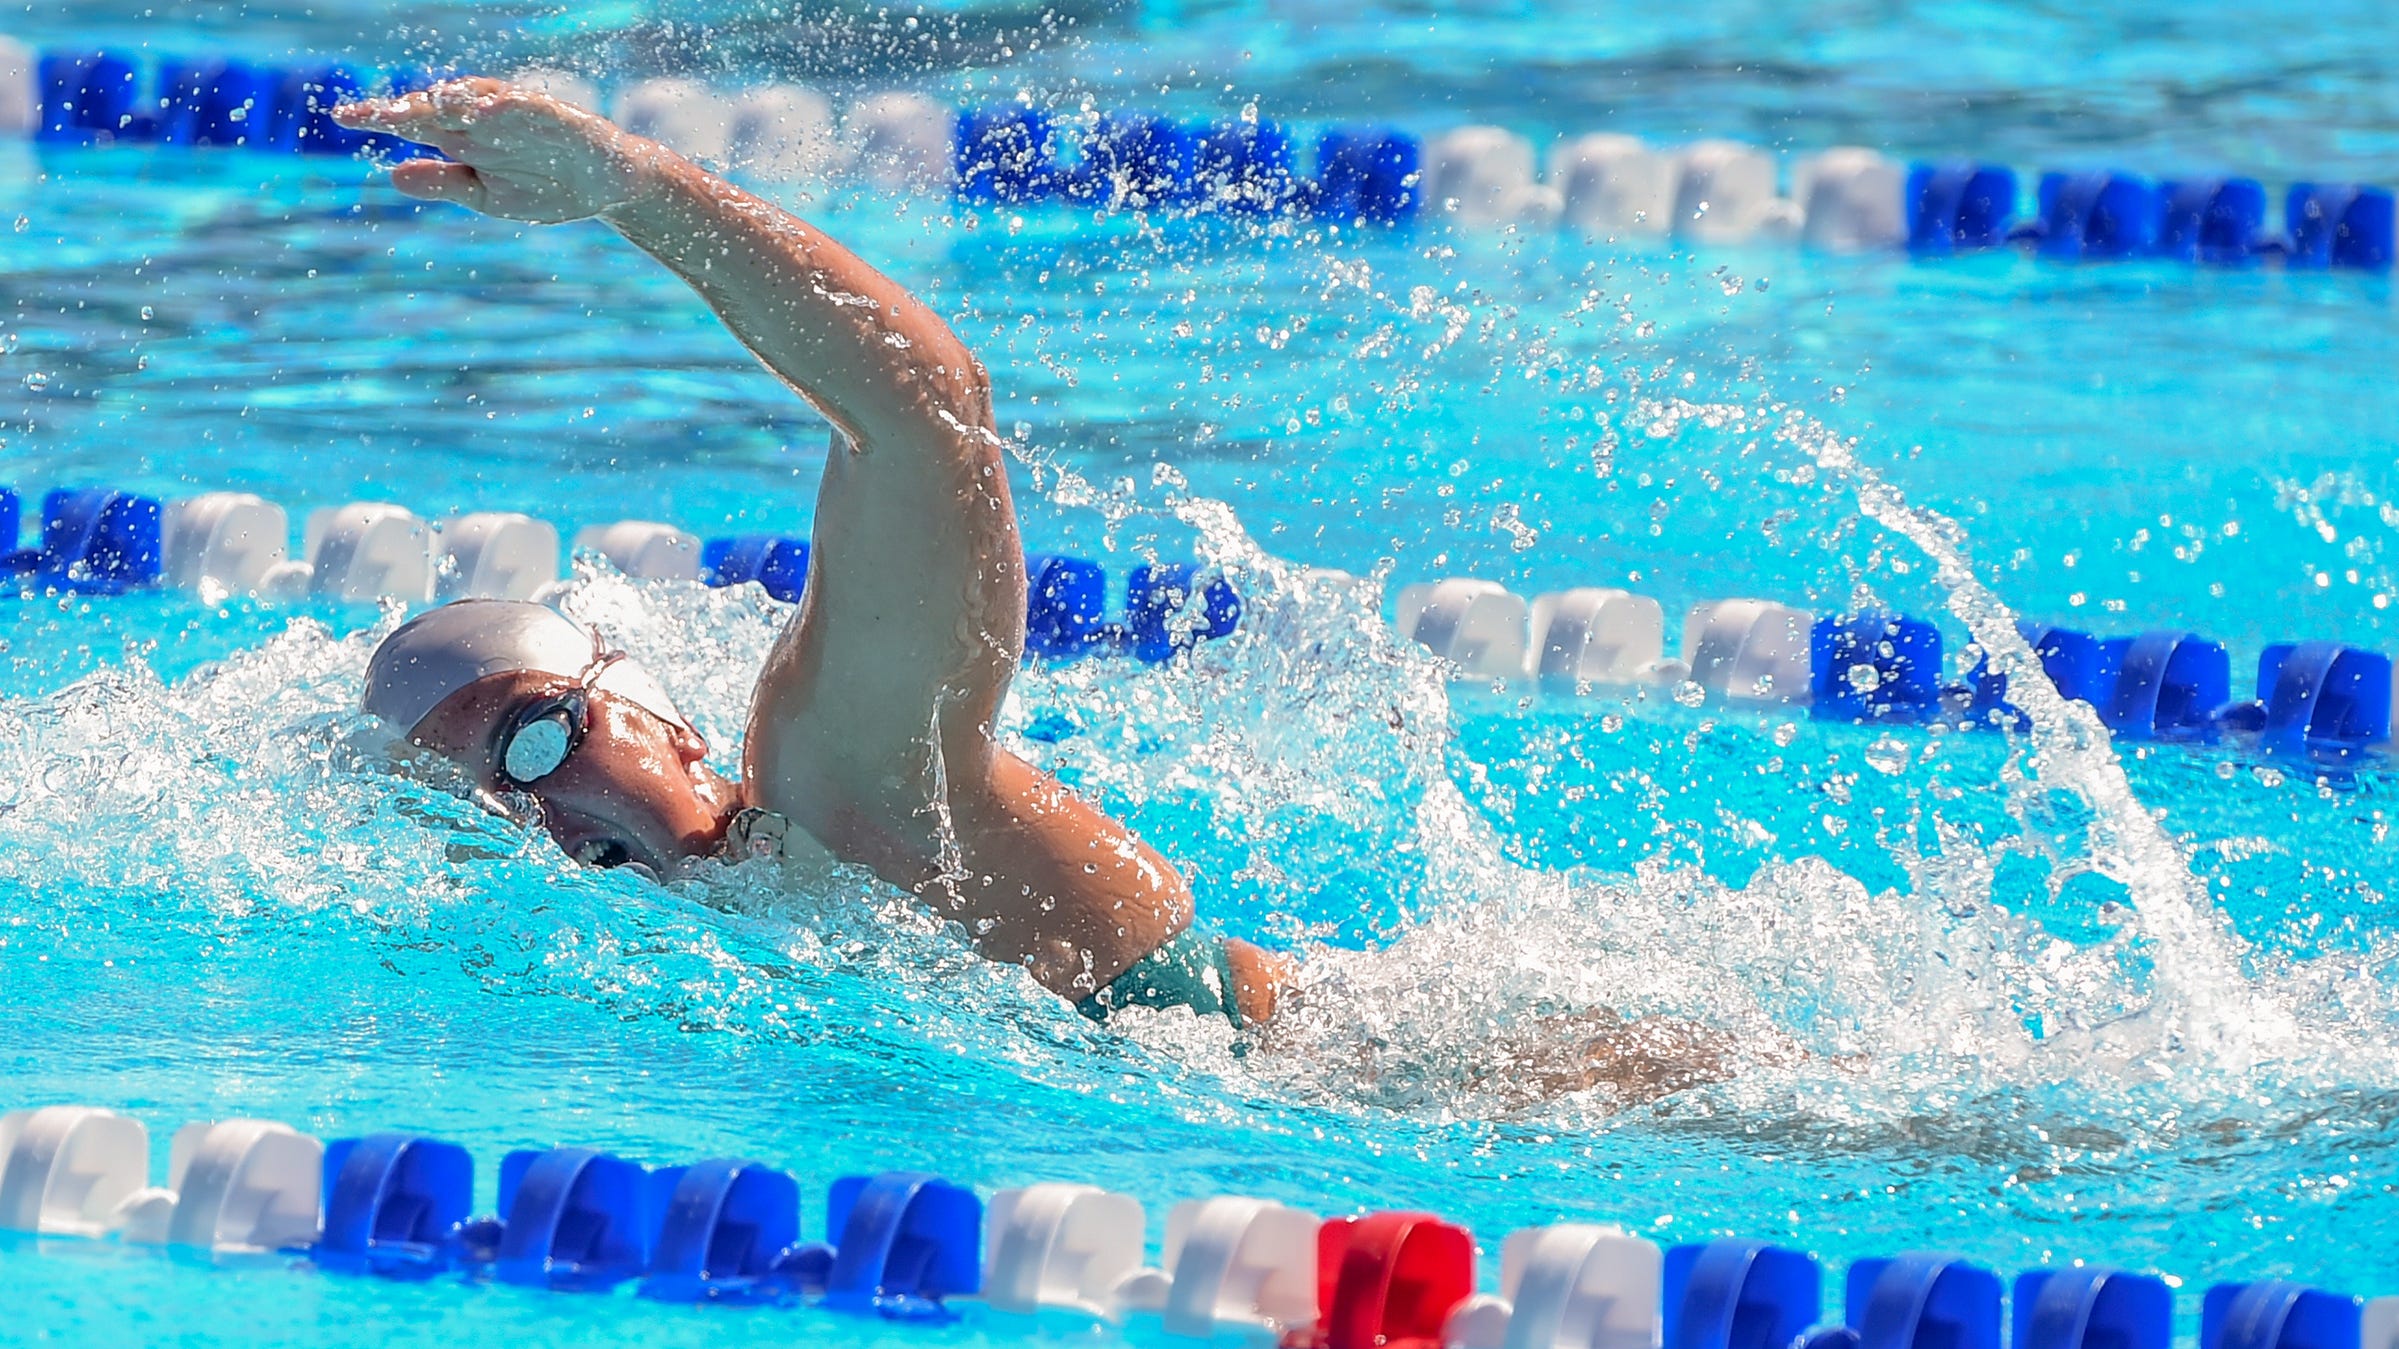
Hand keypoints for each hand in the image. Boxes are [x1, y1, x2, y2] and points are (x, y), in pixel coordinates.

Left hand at [333, 78, 657, 223]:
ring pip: (473, 98)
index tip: (342, 117)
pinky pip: (523, 106)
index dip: (379, 118)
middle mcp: (482, 121)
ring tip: (423, 104)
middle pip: (435, 108)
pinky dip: (502, 106)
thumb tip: (392, 174)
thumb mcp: (488, 196)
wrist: (605, 187)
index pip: (413, 123)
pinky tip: (481, 110)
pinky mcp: (551, 116)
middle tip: (374, 115)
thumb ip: (444, 182)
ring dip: (448, 99)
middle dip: (406, 109)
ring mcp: (514, 116)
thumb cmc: (546, 187)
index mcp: (463, 140)